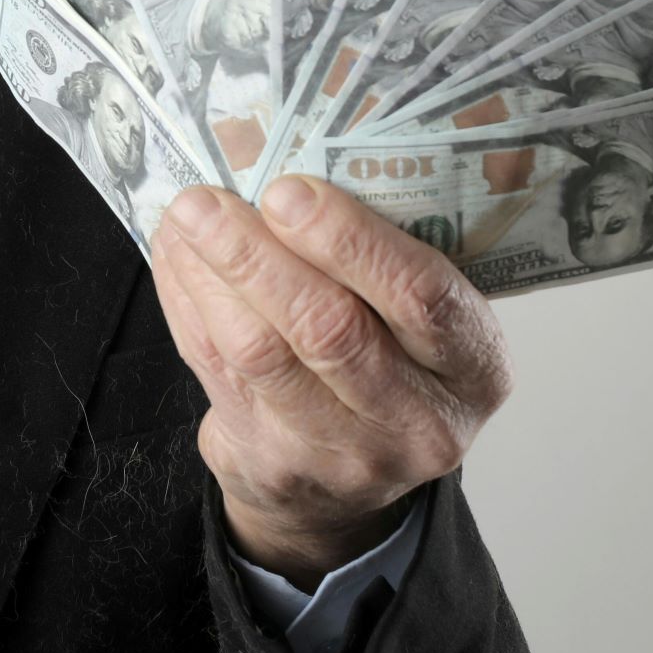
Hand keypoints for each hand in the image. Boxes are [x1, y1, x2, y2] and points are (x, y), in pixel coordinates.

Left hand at [152, 175, 513, 588]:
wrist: (347, 490)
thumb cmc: (389, 365)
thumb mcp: (421, 322)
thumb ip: (383, 258)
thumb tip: (291, 161)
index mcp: (475, 366)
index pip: (423, 297)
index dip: (350, 241)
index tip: (287, 190)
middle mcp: (421, 420)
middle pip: (330, 330)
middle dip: (258, 255)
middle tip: (207, 201)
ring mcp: (347, 455)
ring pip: (262, 353)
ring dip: (211, 276)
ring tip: (185, 218)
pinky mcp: (276, 466)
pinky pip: (218, 372)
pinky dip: (188, 306)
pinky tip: (177, 260)